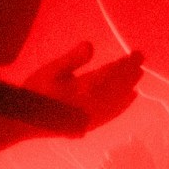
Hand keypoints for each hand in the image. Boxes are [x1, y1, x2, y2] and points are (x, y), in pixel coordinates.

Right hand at [26, 41, 143, 131]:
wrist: (27, 121)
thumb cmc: (38, 92)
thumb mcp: (52, 71)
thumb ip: (73, 59)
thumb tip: (90, 45)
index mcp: (87, 87)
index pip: (114, 72)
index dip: (127, 62)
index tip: (137, 54)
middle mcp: (96, 102)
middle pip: (120, 85)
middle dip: (131, 72)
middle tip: (140, 60)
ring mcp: (96, 115)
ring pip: (120, 98)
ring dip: (130, 85)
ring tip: (138, 74)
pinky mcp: (92, 123)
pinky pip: (115, 112)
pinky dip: (125, 102)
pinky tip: (130, 97)